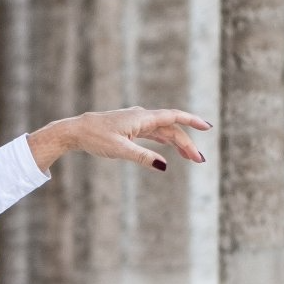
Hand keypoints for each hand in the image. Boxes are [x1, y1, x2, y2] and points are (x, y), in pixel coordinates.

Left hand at [27, 108, 210, 174]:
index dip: (192, 121)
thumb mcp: (119, 150)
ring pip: (163, 132)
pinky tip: (172, 149)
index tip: (207, 126)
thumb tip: (164, 166)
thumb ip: (143, 157)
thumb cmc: (95, 138)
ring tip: (191, 157)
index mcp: (142, 119)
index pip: (173, 117)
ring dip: (178, 143)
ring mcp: (137, 122)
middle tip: (199, 160)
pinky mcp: (131, 129)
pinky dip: (165, 141)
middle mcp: (142, 117)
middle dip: (187, 143)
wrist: (76, 131)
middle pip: (171, 129)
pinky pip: (154, 134)